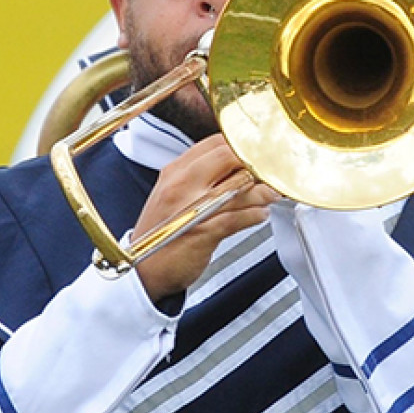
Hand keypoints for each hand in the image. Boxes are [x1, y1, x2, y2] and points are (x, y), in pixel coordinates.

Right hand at [131, 134, 275, 303]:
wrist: (142, 269)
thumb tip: (238, 164)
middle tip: (271, 172)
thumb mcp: (173, 193)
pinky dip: (256, 214)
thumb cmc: (161, 233)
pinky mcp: (204, 232)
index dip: (243, 145)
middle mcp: (182, 184)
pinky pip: (240, 216)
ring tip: (270, 195)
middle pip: (230, 157)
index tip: (259, 152)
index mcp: (175, 171)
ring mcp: (193, 207)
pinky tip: (260, 214)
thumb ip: (200, 176)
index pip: (215, 143)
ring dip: (263, 191)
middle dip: (257, 163)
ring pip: (240, 187)